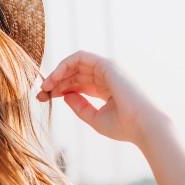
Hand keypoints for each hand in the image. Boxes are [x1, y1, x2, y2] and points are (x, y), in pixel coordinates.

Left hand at [35, 50, 169, 145]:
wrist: (143, 126)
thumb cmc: (123, 126)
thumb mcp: (94, 117)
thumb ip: (79, 105)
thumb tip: (64, 94)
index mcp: (105, 89)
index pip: (76, 84)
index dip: (58, 89)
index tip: (43, 98)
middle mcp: (106, 77)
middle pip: (73, 74)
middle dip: (54, 82)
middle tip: (40, 93)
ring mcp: (107, 69)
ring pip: (75, 64)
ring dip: (57, 73)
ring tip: (45, 87)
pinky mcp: (106, 64)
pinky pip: (80, 57)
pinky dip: (65, 65)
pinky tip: (54, 78)